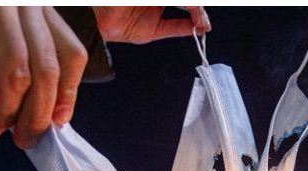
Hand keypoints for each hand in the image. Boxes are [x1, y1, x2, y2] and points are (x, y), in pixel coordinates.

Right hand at [0, 7, 87, 147]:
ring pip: (17, 76)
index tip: (57, 122)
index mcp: (36, 11)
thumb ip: (28, 79)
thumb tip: (50, 119)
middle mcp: (21, 3)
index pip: (71, 54)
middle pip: (47, 69)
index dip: (69, 92)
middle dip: (37, 114)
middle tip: (26, 140)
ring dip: (5, 114)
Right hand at [92, 7, 210, 43]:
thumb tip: (197, 28)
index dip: (197, 11)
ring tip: (196, 14)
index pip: (185, 3)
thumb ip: (176, 28)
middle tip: (201, 21)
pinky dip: (185, 3)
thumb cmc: (122, 26)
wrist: (103, 26)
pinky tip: (187, 7)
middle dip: (197, 8)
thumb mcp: (156, 30)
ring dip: (192, 5)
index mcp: (160, 1)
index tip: (204, 25)